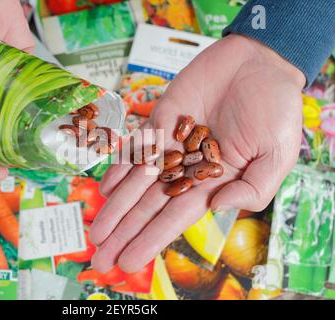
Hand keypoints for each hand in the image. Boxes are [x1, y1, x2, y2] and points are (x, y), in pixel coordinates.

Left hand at [90, 34, 305, 272]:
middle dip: (124, 232)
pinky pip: (137, 148)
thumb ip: (253, 188)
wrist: (258, 63)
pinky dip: (120, 167)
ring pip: (137, 182)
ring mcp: (171, 145)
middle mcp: (187, 169)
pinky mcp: (160, 120)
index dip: (151, 239)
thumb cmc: (276, 108)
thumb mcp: (278, 154)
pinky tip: (104, 189)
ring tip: (96, 232)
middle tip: (101, 259)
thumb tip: (218, 207)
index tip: (129, 261)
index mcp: (214, 182)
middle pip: (149, 206)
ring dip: (115, 207)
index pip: (175, 218)